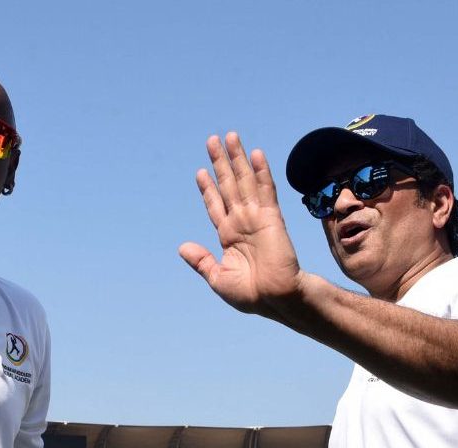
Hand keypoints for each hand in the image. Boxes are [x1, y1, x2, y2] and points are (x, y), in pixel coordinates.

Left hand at [179, 132, 304, 317]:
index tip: (200, 172)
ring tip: (230, 137)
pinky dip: (260, 171)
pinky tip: (255, 154)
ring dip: (238, 159)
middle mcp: (241, 222)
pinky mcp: (271, 218)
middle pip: (228, 185)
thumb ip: (201, 261)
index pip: (215, 204)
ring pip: (244, 181)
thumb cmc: (250, 294)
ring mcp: (256, 217)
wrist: (275, 299)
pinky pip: (264, 190)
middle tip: (212, 140)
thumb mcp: (217, 277)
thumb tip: (182, 247)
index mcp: (228, 235)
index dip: (208, 188)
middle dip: (221, 163)